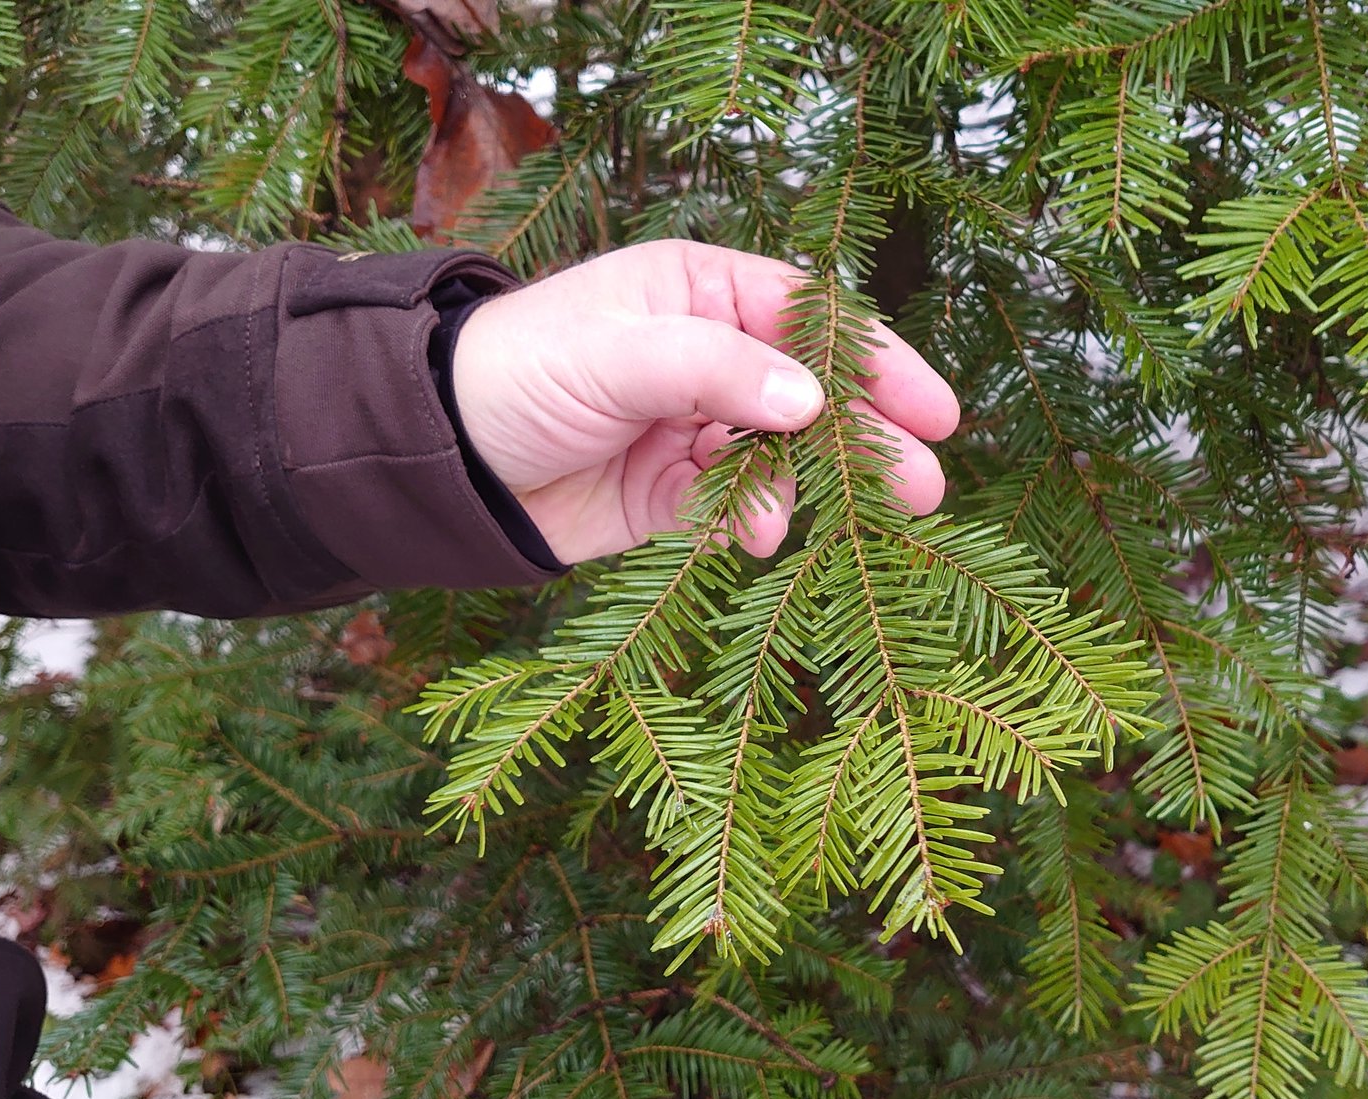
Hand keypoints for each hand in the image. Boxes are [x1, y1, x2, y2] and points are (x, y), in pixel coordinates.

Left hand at [450, 239, 959, 564]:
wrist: (435, 459)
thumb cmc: (516, 371)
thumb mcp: (617, 354)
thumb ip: (715, 371)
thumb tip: (812, 401)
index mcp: (699, 293)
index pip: (811, 321)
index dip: (876, 362)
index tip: (932, 410)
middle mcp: (707, 357)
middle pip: (813, 395)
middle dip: (870, 438)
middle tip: (927, 484)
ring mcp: (693, 428)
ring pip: (784, 457)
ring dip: (816, 487)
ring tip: (849, 519)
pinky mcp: (672, 495)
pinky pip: (737, 507)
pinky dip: (756, 521)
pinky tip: (760, 536)